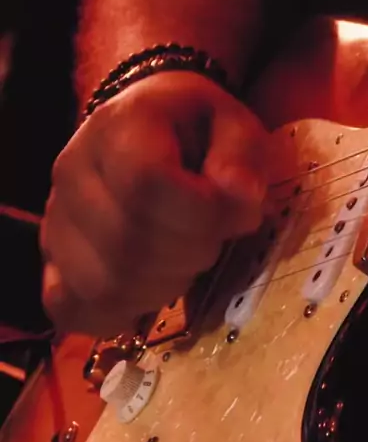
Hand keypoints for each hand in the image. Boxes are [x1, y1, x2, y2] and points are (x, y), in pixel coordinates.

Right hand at [41, 72, 268, 335]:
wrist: (149, 136)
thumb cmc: (197, 135)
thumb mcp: (234, 127)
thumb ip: (240, 157)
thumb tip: (237, 195)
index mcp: (119, 126)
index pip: (146, 183)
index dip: (200, 215)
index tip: (229, 214)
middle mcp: (72, 170)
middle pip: (127, 242)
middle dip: (189, 255)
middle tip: (211, 239)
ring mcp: (55, 220)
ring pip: (102, 284)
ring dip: (161, 288)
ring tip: (181, 261)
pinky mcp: (51, 262)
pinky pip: (71, 308)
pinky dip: (117, 315)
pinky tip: (148, 294)